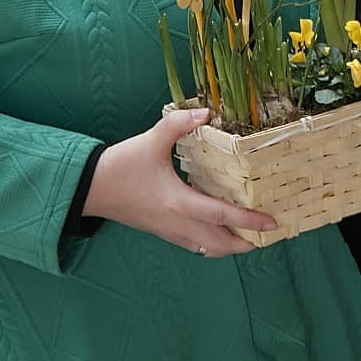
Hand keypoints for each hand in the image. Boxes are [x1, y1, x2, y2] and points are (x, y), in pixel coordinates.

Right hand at [84, 106, 277, 257]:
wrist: (88, 189)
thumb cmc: (120, 166)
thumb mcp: (150, 140)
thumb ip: (178, 124)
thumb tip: (205, 112)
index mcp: (179, 202)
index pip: (222, 216)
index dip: (249, 220)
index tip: (272, 221)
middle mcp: (177, 222)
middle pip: (219, 243)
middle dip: (246, 243)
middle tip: (267, 235)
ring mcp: (168, 231)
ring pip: (206, 248)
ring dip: (229, 246)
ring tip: (249, 238)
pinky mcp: (160, 231)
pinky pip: (192, 244)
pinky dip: (210, 244)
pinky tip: (217, 234)